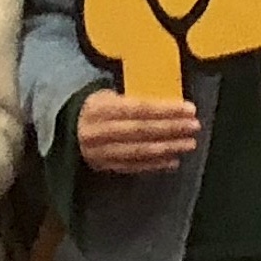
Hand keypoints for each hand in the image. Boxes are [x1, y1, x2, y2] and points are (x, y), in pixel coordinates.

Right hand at [77, 90, 204, 175]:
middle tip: (194, 126)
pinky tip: (173, 160)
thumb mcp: (107, 95)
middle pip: (142, 130)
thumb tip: (167, 101)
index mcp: (102, 107)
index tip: (190, 109)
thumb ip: (132, 98)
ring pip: (140, 151)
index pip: (140, 108)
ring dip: (168, 148)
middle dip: (171, 128)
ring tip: (189, 144)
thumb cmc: (96, 107)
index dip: (167, 109)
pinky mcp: (104, 166)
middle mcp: (101, 130)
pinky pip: (133, 166)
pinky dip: (155, 164)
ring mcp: (102, 151)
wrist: (65, 131)